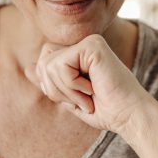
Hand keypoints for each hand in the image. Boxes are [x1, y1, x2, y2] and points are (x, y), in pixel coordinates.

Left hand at [24, 34, 152, 133]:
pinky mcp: (92, 44)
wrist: (130, 116)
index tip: (77, 99)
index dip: (52, 86)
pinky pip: (61, 64)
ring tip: (87, 96)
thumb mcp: (70, 97)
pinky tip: (92, 88)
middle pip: (44, 60)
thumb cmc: (105, 110)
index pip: (44, 62)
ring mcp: (89, 41)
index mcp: (79, 53)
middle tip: (81, 100)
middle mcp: (83, 43)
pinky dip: (72, 85)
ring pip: (49, 64)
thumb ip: (50, 81)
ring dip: (66, 90)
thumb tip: (27, 67)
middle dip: (55, 88)